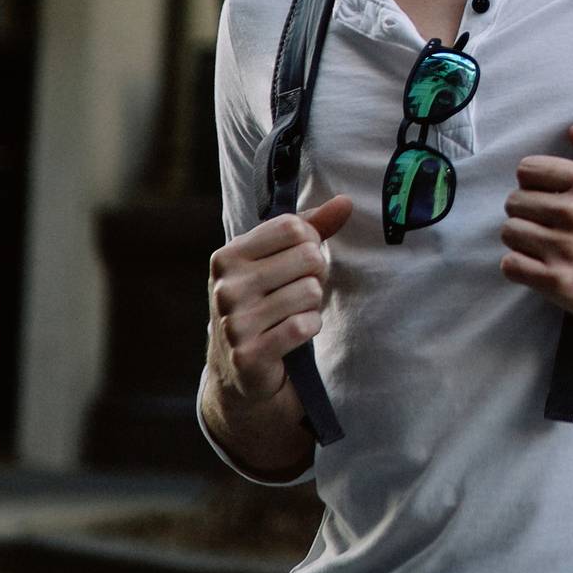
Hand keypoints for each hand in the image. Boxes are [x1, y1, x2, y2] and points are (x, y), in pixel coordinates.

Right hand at [206, 195, 354, 406]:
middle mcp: (226, 287)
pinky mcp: (249, 354)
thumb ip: (310, 228)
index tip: (300, 261)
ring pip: (310, 291)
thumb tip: (346, 201)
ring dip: (312, 305)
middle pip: (308, 257)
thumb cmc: (262, 305)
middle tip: (300, 291)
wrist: (236, 372)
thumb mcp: (273, 263)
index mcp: (227, 256)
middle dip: (316, 274)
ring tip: (293, 313)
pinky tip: (294, 334)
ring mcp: (235, 322)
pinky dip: (310, 327)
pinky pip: (304, 325)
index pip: (293, 227)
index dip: (310, 242)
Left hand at [501, 126, 572, 342]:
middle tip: (543, 220)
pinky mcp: (560, 283)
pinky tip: (536, 266)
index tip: (543, 192)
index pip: (529, 169)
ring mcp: (566, 248)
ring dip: (521, 237)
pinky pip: (512, 265)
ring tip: (539, 243)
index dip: (533, 180)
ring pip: (511, 231)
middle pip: (515, 201)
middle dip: (526, 209)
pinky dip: (519, 265)